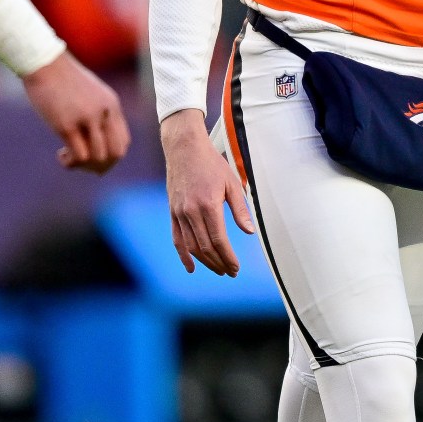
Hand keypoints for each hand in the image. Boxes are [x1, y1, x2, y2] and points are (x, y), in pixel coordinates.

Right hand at [23, 53, 129, 173]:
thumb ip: (99, 112)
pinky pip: (79, 155)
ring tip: (68, 156)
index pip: (123, 142)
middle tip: (83, 162)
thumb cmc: (63, 78)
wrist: (44, 63)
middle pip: (115, 154)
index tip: (93, 152)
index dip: (111, 155)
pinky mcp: (66, 125)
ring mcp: (86, 119)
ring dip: (84, 165)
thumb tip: (97, 139)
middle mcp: (103, 112)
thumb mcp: (90, 92)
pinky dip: (71, 162)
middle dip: (101, 166)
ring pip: (98, 157)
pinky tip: (61, 155)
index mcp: (112, 105)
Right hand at [163, 110, 253, 275]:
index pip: (219, 240)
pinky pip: (177, 238)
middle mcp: (191, 212)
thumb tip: (249, 232)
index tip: (236, 267)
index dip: (228, 257)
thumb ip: (240, 210)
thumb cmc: (211, 164)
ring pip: (191, 246)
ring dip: (205, 262)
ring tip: (218, 270)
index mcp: (208, 205)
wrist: (184, 149)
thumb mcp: (232, 184)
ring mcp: (179, 213)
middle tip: (231, 272)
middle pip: (205, 247)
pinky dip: (183, 255)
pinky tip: (191, 267)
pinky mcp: (173, 211)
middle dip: (219, 263)